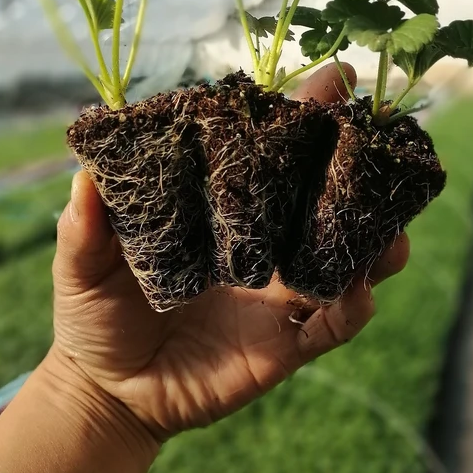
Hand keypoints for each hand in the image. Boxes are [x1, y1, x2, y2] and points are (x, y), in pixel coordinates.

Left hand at [50, 63, 409, 446]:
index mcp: (224, 213)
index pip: (274, 156)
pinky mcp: (285, 345)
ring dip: (378, 243)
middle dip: (362, 169)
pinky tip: (360, 289)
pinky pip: (333, 326)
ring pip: (347, 261)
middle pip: (326, 200)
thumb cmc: (95, 316)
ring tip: (390, 231)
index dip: (306, 117)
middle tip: (382, 140)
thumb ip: (86, 227)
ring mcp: (280, 296)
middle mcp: (264, 247)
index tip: (334, 80)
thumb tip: (84, 176)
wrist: (108, 392)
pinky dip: (353, 308)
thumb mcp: (81, 267)